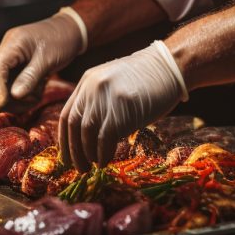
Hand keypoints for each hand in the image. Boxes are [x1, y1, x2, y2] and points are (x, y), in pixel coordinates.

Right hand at [0, 11, 84, 105]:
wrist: (71, 30)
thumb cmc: (61, 40)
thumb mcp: (47, 60)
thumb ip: (30, 77)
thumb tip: (14, 95)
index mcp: (13, 43)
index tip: (2, 103)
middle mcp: (9, 50)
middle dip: (10, 94)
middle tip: (28, 104)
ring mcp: (14, 58)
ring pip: (7, 84)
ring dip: (20, 95)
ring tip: (37, 96)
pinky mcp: (20, 66)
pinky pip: (16, 83)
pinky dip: (26, 91)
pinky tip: (39, 90)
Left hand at [58, 41, 187, 170]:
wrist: (169, 66)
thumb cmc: (146, 80)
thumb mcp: (113, 83)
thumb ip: (97, 101)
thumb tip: (87, 134)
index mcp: (87, 81)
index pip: (67, 115)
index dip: (65, 140)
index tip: (67, 157)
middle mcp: (92, 87)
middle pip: (74, 125)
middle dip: (74, 151)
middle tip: (80, 168)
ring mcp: (106, 97)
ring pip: (87, 132)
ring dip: (87, 154)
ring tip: (94, 166)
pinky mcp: (122, 109)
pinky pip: (105, 138)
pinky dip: (102, 154)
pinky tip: (104, 162)